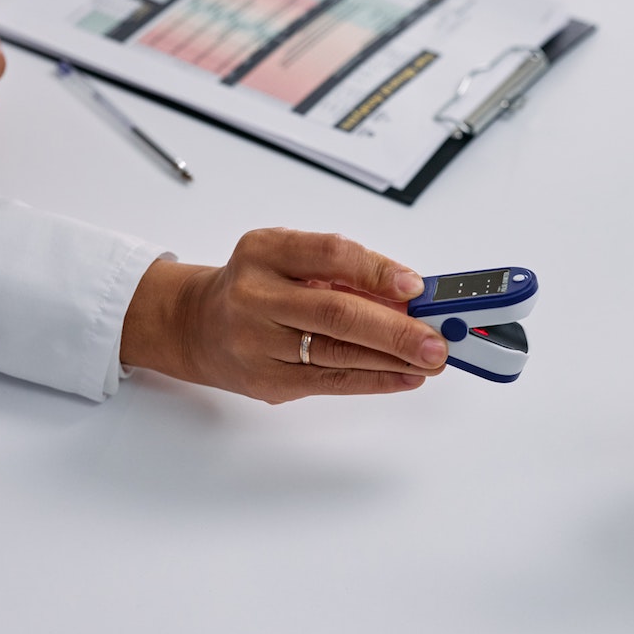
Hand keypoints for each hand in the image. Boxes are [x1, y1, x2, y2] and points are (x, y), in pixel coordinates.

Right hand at [121, 229, 448, 403]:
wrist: (198, 325)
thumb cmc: (257, 286)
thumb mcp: (290, 258)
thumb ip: (343, 271)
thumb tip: (408, 296)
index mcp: (264, 252)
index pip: (330, 255)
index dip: (377, 271)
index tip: (415, 287)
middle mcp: (255, 296)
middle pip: (335, 313)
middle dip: (395, 329)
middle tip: (435, 339)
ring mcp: (257, 343)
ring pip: (336, 353)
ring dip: (393, 359)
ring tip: (431, 359)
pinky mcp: (266, 381)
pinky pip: (330, 382)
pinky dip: (374, 379)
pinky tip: (404, 376)